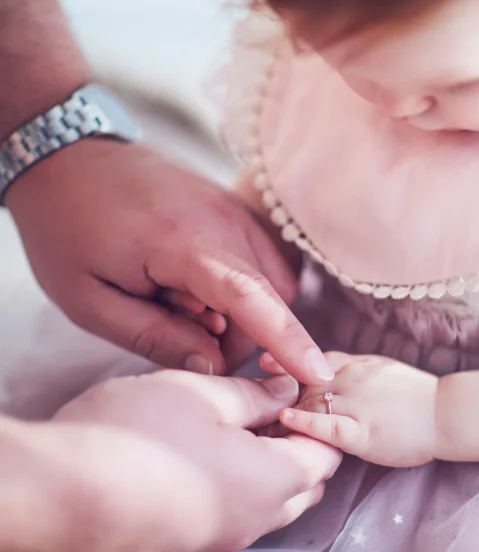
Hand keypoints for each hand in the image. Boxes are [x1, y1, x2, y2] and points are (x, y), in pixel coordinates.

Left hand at [5, 140, 333, 384]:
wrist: (70, 157)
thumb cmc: (68, 229)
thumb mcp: (90, 301)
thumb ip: (155, 337)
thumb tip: (214, 366)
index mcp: (180, 242)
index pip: (250, 297)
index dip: (287, 340)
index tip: (319, 375)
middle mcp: (223, 220)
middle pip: (267, 300)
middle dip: (238, 339)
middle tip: (185, 339)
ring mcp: (235, 211)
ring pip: (272, 284)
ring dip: (242, 315)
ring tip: (186, 309)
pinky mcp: (237, 210)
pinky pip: (264, 263)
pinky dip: (246, 291)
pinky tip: (202, 290)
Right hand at [43, 370, 341, 551]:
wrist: (50, 497)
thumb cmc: (129, 436)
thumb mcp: (200, 393)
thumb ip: (254, 394)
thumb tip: (285, 394)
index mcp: (271, 483)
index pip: (325, 454)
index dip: (317, 418)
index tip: (296, 393)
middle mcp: (251, 523)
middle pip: (303, 485)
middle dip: (297, 445)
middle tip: (266, 407)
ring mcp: (215, 544)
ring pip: (266, 505)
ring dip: (266, 469)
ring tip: (231, 429)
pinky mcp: (182, 551)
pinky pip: (229, 519)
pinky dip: (233, 490)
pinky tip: (198, 459)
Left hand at [262, 352, 438, 467]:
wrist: (445, 414)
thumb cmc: (416, 395)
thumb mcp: (382, 368)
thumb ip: (353, 368)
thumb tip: (326, 370)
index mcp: (355, 364)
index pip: (313, 361)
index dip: (286, 363)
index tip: (263, 362)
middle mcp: (351, 379)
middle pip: (304, 381)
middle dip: (278, 389)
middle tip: (252, 398)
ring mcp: (355, 404)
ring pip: (310, 402)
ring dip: (283, 407)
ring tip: (259, 416)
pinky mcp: (361, 433)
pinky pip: (327, 426)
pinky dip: (304, 422)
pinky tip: (286, 419)